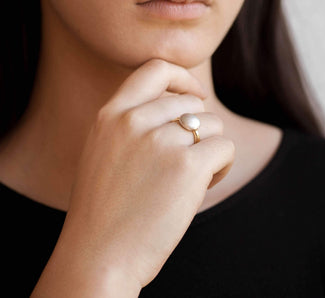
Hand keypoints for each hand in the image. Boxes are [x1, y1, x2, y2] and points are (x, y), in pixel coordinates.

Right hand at [32, 59, 234, 296]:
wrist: (99, 255)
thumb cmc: (105, 211)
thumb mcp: (104, 152)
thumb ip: (134, 124)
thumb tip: (187, 106)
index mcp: (111, 115)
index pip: (155, 69)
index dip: (183, 77)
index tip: (197, 95)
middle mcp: (135, 121)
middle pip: (193, 104)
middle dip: (200, 130)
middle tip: (187, 162)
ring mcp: (160, 141)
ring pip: (213, 124)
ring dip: (211, 150)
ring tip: (192, 179)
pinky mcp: (187, 166)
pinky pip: (225, 148)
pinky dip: (221, 166)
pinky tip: (203, 186)